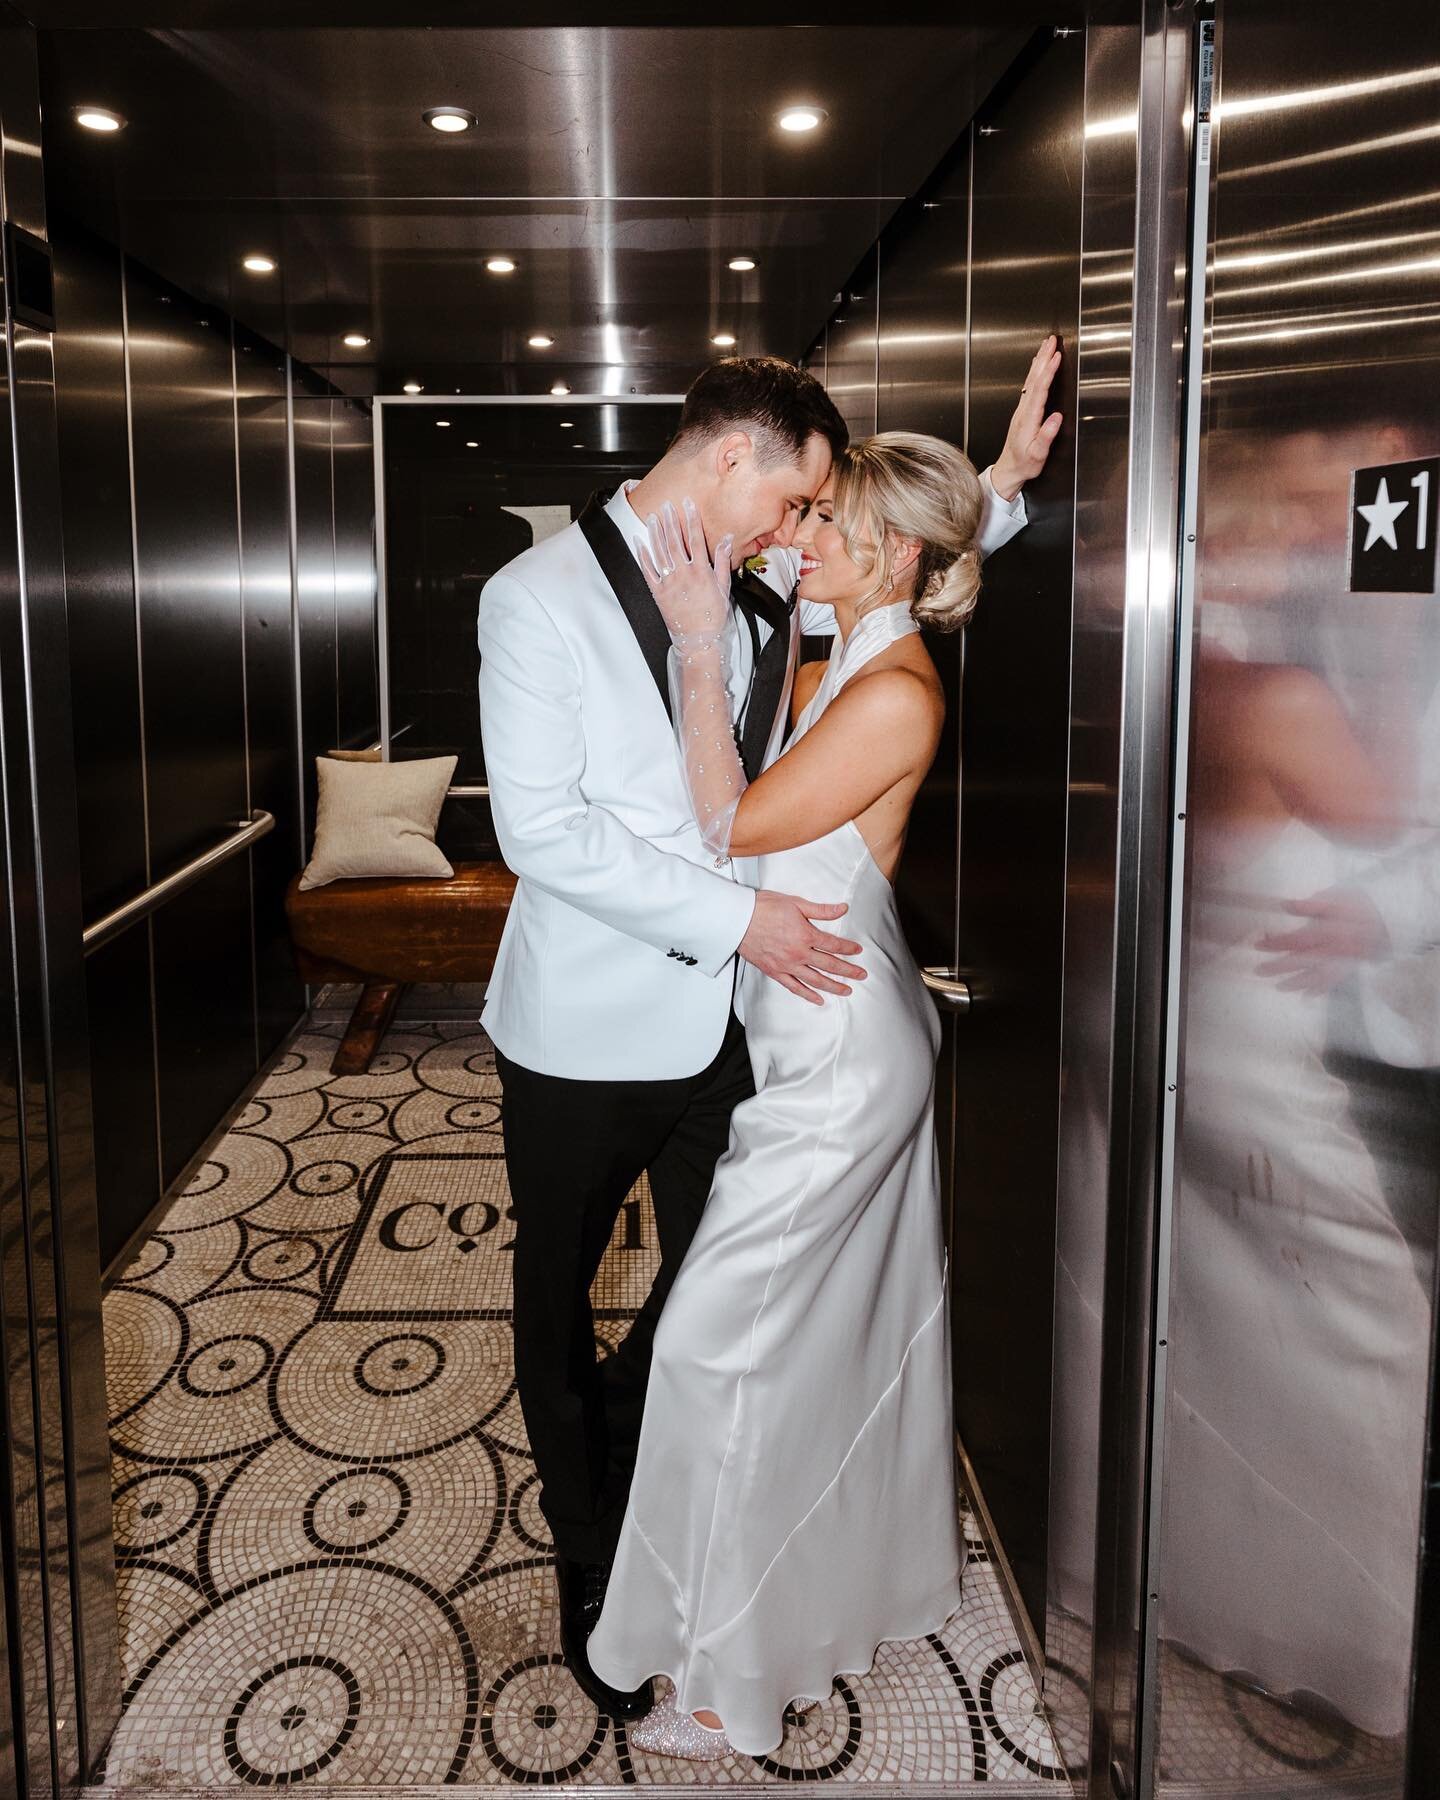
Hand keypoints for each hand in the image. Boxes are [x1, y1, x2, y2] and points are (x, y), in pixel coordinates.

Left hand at [638, 497, 732, 639]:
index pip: (695, 539)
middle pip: (675, 542)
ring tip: (653, 518)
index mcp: (701, 571)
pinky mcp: (658, 593)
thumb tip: (726, 539)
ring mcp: (669, 583)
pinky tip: (639, 542)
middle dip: (670, 521)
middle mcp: (684, 574)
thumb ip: (723, 561)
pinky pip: (647, 571)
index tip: (687, 504)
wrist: (699, 639)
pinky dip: (643, 555)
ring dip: (656, 533)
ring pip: (660, 552)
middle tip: (666, 505)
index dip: (691, 519)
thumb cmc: (713, 615)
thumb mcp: (724, 587)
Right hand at [738, 890, 866, 1003]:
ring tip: (847, 990)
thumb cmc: (764, 908)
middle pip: (830, 965)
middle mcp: (799, 954)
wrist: (737, 920)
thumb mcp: (796, 903)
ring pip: (816, 980)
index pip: (834, 944)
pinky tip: (819, 999)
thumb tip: (843, 908)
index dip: (848, 948)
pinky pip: (795, 987)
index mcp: (806, 935)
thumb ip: (821, 910)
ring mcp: (787, 965)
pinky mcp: (775, 972)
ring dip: (834, 986)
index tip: (858, 951)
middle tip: (861, 974)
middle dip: (848, 971)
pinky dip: (808, 995)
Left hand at [990, 335, 1063, 501]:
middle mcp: (1023, 411)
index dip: (1048, 372)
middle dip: (1043, 358)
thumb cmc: (1024, 464)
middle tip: (1051, 340)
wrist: (1009, 469)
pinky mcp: (1022, 410)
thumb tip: (1056, 418)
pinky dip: (1035, 371)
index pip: (1039, 390)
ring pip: (1031, 379)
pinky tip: (1038, 365)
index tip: (1056, 357)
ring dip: (1039, 360)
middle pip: (1034, 378)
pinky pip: (1030, 384)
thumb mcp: (1037, 455)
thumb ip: (1046, 436)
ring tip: (1046, 345)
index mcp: (1028, 419)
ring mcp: (1021, 409)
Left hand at [1255, 887, 1390, 992]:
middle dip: (1279, 967)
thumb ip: (1308, 905)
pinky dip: (1321, 989)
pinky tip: (1308, 996)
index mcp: (1327, 930)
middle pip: (1302, 961)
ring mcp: (1343, 960)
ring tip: (1279, 987)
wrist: (1385, 914)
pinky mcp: (1350, 965)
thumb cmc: (1355, 903)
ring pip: (1318, 975)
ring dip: (1297, 982)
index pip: (1295, 939)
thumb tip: (1285, 905)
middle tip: (1258, 971)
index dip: (1275, 943)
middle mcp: (1334, 948)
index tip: (1257, 945)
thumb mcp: (1332, 897)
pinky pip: (1335, 980)